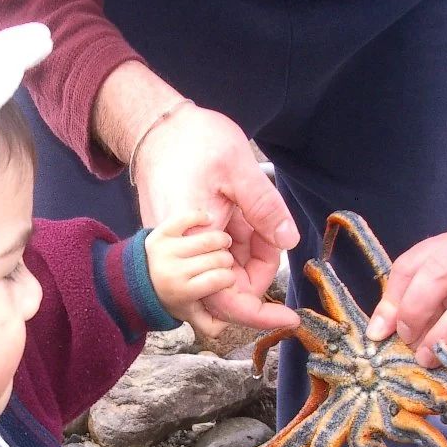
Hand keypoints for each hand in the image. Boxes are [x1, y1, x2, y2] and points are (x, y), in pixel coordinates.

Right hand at [91, 62, 299, 333]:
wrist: (157, 128)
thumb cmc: (193, 141)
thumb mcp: (237, 167)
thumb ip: (264, 207)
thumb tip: (287, 241)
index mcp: (193, 238)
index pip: (224, 296)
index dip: (256, 314)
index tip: (289, 318)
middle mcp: (183, 252)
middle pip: (226, 289)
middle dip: (259, 270)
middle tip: (275, 231)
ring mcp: (183, 248)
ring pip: (223, 274)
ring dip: (250, 256)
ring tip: (261, 217)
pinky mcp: (186, 241)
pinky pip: (216, 259)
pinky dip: (240, 248)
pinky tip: (251, 223)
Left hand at [145, 210, 239, 335]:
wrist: (134, 282)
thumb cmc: (168, 297)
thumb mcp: (187, 314)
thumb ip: (210, 324)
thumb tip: (230, 322)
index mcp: (183, 292)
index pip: (220, 279)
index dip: (228, 277)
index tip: (226, 278)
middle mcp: (174, 270)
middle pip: (218, 259)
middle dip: (226, 261)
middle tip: (223, 263)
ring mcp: (168, 250)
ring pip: (209, 239)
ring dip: (221, 240)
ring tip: (222, 244)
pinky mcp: (162, 232)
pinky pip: (188, 218)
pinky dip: (202, 217)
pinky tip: (209, 221)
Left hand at [366, 225, 446, 380]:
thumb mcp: (443, 298)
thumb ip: (409, 305)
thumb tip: (377, 332)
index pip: (416, 260)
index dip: (393, 298)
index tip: (381, 332)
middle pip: (445, 269)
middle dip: (415, 309)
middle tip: (407, 340)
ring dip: (444, 336)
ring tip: (429, 359)